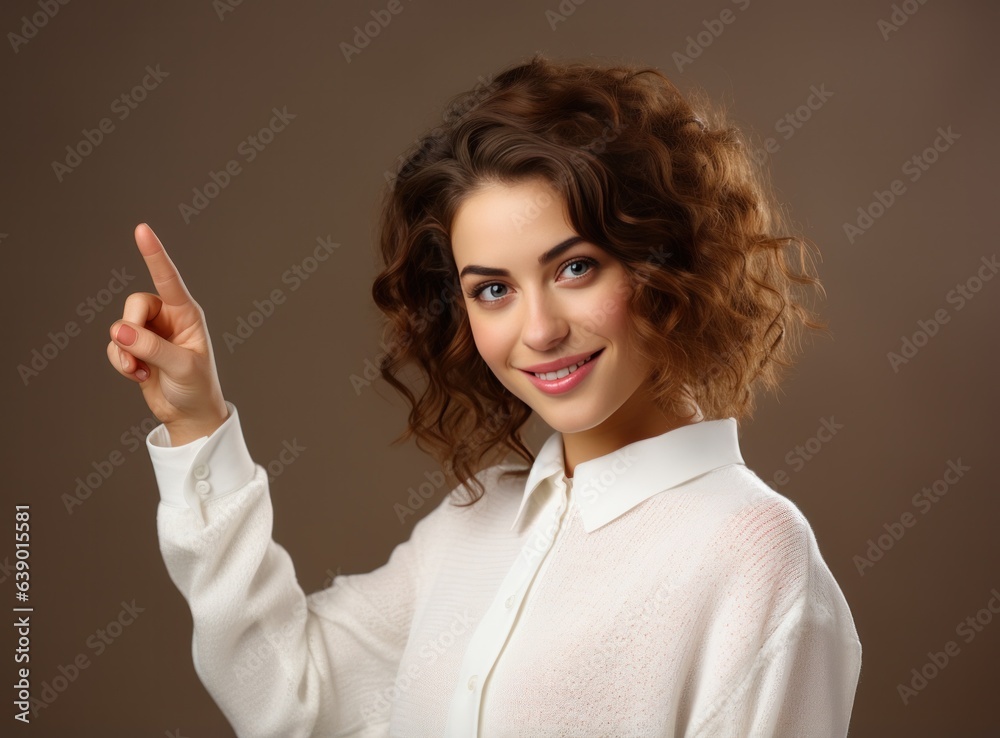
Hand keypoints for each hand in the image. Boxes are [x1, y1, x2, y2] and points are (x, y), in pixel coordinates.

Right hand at [107, 223, 228, 442]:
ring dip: (125, 352)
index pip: (168, 278)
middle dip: (131, 329)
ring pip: (120, 327)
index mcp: (187, 314)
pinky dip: (121, 363)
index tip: (142, 229)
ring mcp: (150, 333)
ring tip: (142, 371)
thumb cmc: (197, 387)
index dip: (154, 254)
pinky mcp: (136, 348)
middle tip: (139, 354)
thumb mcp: (182, 366)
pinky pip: (115, 346)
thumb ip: (153, 347)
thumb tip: (121, 331)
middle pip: (134, 305)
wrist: (189, 414)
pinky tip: (139, 376)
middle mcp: (167, 318)